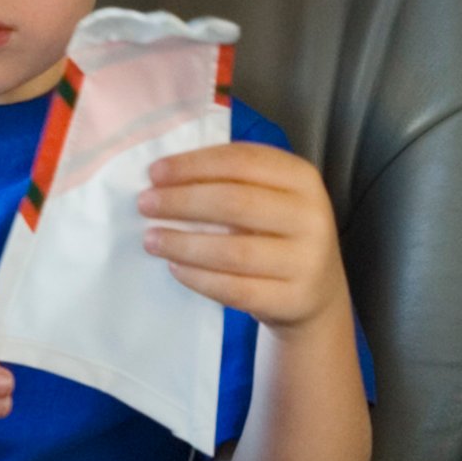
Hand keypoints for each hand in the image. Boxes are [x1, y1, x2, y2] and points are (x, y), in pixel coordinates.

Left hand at [141, 144, 349, 333]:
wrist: (316, 291)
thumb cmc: (278, 233)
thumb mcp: (270, 196)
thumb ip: (231, 180)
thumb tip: (165, 176)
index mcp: (302, 178)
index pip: (243, 161)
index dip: (194, 164)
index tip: (155, 172)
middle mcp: (311, 216)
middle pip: (236, 202)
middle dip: (182, 201)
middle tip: (145, 204)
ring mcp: (306, 261)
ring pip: (234, 251)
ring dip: (183, 244)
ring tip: (151, 239)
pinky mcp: (292, 299)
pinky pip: (236, 290)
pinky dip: (199, 278)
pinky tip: (175, 268)